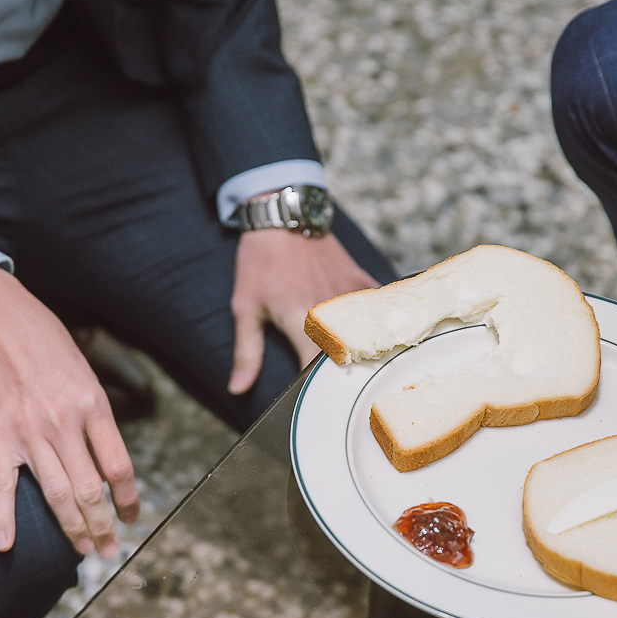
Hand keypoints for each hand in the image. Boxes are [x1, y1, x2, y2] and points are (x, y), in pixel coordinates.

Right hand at [0, 268, 139, 556]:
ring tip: (83, 551)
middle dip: (103, 526)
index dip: (127, 499)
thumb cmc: (47, 344)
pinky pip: (1, 486)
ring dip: (72, 528)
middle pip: (89, 490)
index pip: (119, 467)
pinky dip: (3, 518)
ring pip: (56, 494)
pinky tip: (5, 546)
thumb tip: (104, 461)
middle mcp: (65, 425)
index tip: (131, 517)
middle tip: (108, 551)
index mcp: (93, 407)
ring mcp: (30, 433)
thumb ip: (95, 418)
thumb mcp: (86, 375)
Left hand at [229, 229, 379, 393]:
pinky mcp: (361, 282)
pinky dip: (377, 323)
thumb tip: (238, 388)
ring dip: (364, 351)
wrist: (282, 217)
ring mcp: (351, 295)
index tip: (315, 400)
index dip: (319, 391)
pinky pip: (379, 309)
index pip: (318, 371)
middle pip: (350, 357)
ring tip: (360, 366)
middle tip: (339, 389)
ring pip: (370, 335)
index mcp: (303, 321)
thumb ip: (247, 353)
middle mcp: (333, 311)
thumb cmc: (260, 263)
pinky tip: (375, 334)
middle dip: (344, 375)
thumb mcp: (246, 308)